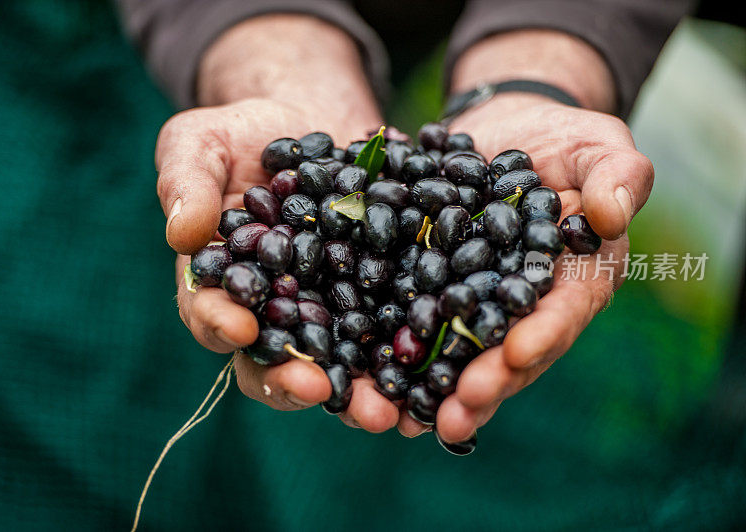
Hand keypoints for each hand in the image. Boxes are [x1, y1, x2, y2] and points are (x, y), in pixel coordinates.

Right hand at [157, 98, 376, 410]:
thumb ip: (185, 183)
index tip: (241, 327)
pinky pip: (384, 340)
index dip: (221, 324)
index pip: (210, 316)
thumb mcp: (201, 144)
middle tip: (317, 391)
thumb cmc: (242, 135)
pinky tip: (429, 377)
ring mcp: (321, 314)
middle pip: (272, 362)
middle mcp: (269, 313)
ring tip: (382, 411)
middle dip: (293, 381)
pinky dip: (403, 362)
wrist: (309, 123)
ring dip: (354, 395)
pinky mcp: (370, 303)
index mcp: (219, 286)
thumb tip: (182, 233)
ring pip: (334, 368)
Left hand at [433, 94, 653, 442]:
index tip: (515, 354)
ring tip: (413, 421)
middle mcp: (530, 302)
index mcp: (577, 277)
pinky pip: (422, 323)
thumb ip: (617, 173)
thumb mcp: (597, 145)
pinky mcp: (439, 290)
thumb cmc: (561, 139)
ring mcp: (482, 301)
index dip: (543, 335)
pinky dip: (403, 353)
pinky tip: (378, 382)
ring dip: (441, 388)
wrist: (503, 129)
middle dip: (486, 384)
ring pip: (465, 351)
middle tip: (456, 415)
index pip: (564, 311)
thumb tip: (612, 216)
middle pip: (511, 349)